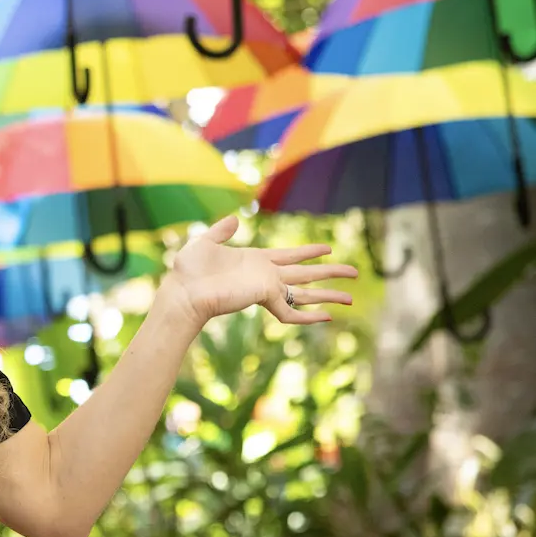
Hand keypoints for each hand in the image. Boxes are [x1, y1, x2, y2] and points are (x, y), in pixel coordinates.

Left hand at [163, 213, 355, 326]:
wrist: (183, 291)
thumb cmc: (188, 270)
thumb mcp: (204, 242)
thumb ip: (221, 231)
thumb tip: (233, 219)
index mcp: (255, 260)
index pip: (290, 255)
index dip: (309, 251)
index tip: (328, 247)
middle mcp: (266, 275)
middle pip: (306, 273)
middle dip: (331, 272)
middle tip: (355, 271)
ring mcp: (267, 287)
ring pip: (305, 293)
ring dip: (329, 295)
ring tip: (351, 298)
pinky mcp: (264, 299)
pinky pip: (291, 312)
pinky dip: (309, 317)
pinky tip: (328, 317)